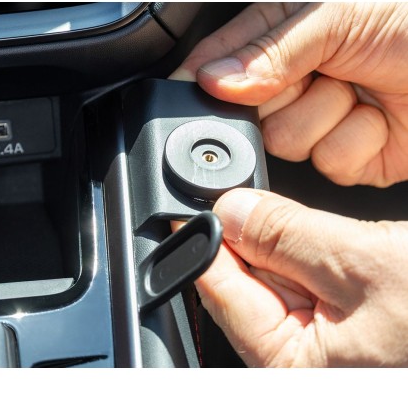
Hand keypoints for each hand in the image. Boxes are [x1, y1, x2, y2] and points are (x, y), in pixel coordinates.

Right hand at [171, 3, 407, 186]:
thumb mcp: (340, 13)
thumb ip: (271, 49)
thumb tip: (215, 79)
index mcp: (285, 32)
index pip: (221, 58)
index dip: (205, 77)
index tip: (197, 90)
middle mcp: (297, 76)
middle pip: (246, 110)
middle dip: (285, 95)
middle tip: (321, 72)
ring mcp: (320, 117)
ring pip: (284, 141)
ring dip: (328, 117)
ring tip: (361, 89)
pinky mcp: (346, 153)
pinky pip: (326, 164)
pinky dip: (356, 143)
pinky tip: (379, 117)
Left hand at [178, 188, 407, 366]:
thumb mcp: (364, 264)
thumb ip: (286, 236)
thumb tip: (230, 211)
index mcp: (290, 368)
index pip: (220, 292)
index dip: (209, 240)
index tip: (201, 202)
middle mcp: (300, 366)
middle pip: (245, 287)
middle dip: (249, 239)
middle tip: (259, 200)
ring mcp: (324, 350)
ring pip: (277, 283)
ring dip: (285, 246)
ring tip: (323, 234)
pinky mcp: (347, 331)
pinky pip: (309, 288)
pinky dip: (311, 258)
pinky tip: (332, 246)